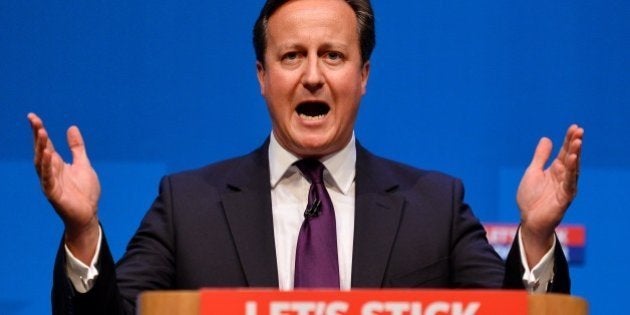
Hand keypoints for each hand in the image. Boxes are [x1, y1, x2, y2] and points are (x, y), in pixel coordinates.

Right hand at [28, 113, 100, 263]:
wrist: (88, 213)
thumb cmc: (84, 191)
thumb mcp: (83, 164)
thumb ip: (76, 148)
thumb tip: (71, 128)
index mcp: (56, 164)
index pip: (45, 145)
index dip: (39, 131)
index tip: (33, 117)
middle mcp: (50, 172)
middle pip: (41, 151)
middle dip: (37, 137)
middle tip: (35, 121)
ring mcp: (50, 183)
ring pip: (42, 164)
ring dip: (41, 149)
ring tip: (42, 133)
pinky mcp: (54, 194)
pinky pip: (48, 179)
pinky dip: (47, 168)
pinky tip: (48, 156)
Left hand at [516, 124, 582, 265]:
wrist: (529, 219)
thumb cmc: (531, 197)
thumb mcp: (533, 172)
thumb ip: (540, 157)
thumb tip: (547, 139)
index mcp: (556, 170)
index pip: (564, 152)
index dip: (569, 140)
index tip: (574, 127)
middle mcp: (563, 177)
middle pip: (571, 158)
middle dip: (575, 145)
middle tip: (579, 131)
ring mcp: (565, 187)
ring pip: (572, 169)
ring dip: (575, 156)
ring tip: (577, 143)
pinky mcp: (564, 199)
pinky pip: (568, 184)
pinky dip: (570, 173)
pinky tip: (570, 162)